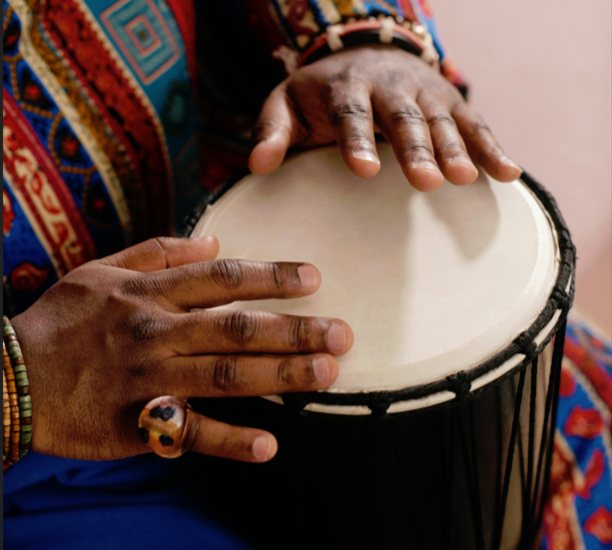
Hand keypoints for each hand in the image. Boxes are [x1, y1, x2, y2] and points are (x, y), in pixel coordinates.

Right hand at [11, 237, 352, 461]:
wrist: (9, 376)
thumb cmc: (63, 319)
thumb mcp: (103, 270)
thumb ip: (161, 252)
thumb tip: (215, 241)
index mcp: (149, 293)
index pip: (223, 278)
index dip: (271, 277)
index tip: (314, 277)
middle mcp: (155, 332)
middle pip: (236, 328)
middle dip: (293, 330)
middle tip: (342, 334)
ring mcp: (147, 379)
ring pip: (224, 376)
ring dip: (279, 377)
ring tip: (326, 375)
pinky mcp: (136, 424)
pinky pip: (190, 434)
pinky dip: (230, 440)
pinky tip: (270, 445)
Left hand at [249, 45, 520, 191]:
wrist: (363, 55)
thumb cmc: (319, 95)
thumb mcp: (287, 105)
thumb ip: (271, 132)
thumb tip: (255, 168)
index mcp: (346, 88)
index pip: (352, 114)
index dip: (359, 140)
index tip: (365, 170)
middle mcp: (390, 87)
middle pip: (405, 118)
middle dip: (416, 148)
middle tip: (427, 181)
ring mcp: (425, 93)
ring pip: (443, 120)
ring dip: (457, 149)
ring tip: (466, 179)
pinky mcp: (450, 102)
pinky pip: (475, 125)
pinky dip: (493, 148)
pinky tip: (509, 174)